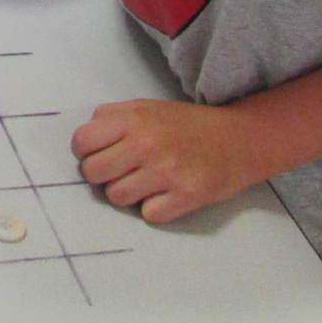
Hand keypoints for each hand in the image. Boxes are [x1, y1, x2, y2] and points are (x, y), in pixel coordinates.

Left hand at [72, 99, 266, 224]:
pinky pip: (148, 214)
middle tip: (123, 171)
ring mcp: (166, 171)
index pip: (81, 142)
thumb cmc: (188, 126)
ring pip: (117, 197)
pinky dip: (155, 208)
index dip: (87, 152)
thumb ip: (114, 119)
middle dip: (104, 175)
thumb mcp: (147, 108)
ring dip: (128, 194)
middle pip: (93, 173)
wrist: (239, 140)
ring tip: (147, 182)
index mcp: (133, 118)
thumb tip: (84, 142)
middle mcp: (146, 143)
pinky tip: (168, 193)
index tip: (101, 155)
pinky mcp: (185, 195)